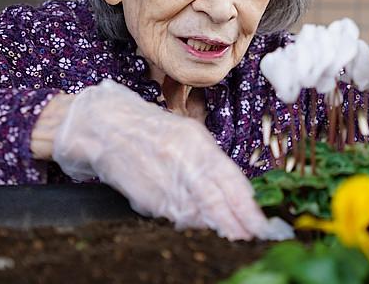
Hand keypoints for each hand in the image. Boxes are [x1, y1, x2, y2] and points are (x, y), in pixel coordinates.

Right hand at [51, 80, 291, 240]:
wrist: (107, 129)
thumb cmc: (154, 130)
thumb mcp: (191, 136)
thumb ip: (213, 163)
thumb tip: (237, 192)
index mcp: (200, 145)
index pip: (232, 182)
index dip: (247, 208)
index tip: (261, 225)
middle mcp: (185, 164)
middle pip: (218, 203)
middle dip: (237, 225)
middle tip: (253, 239)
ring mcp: (166, 183)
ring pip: (198, 216)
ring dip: (216, 230)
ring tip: (234, 239)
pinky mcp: (148, 200)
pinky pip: (176, 218)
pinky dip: (191, 226)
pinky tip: (202, 230)